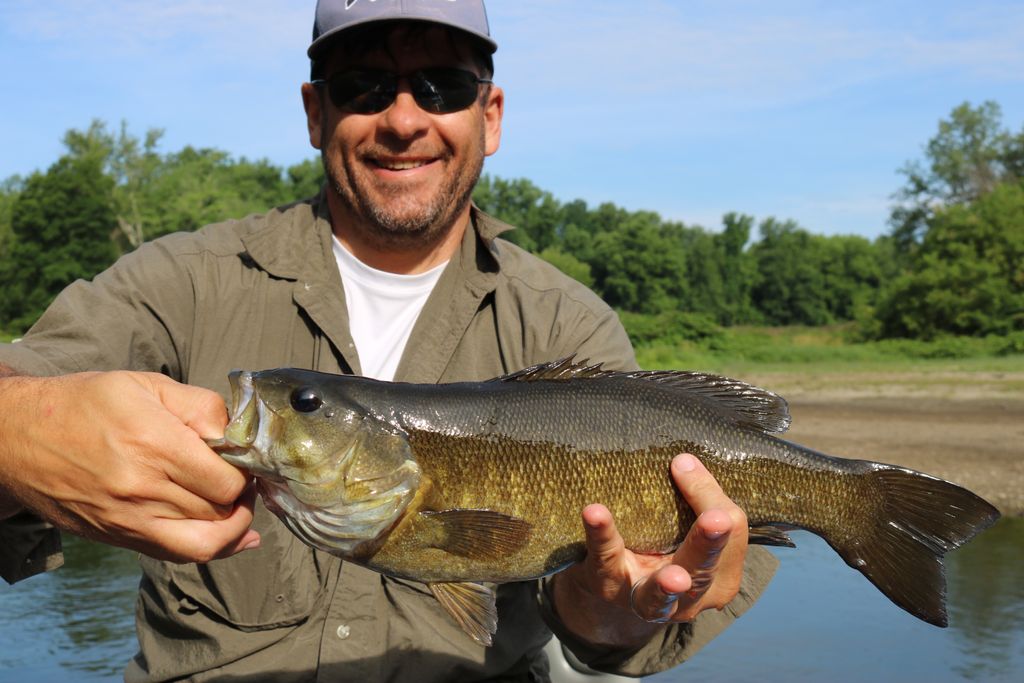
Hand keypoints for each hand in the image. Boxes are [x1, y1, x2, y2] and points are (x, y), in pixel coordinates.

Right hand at [0, 371, 259, 561]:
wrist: (18, 437)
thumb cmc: (86, 403)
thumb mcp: (146, 384)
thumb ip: (200, 406)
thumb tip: (237, 435)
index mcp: (152, 442)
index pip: (226, 480)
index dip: (247, 472)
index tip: (246, 460)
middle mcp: (141, 487)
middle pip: (220, 511)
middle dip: (242, 496)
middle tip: (245, 478)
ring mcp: (127, 519)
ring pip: (205, 540)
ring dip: (233, 524)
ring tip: (239, 504)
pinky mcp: (117, 537)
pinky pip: (177, 554)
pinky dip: (214, 548)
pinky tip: (237, 536)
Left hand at [551, 453, 747, 646]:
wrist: (609, 586)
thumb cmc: (660, 550)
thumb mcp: (686, 527)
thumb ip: (694, 499)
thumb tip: (684, 461)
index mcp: (718, 578)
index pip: (731, 538)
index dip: (715, 502)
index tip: (688, 465)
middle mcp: (689, 598)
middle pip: (703, 570)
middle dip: (709, 545)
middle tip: (717, 520)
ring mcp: (647, 600)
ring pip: (659, 595)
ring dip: (666, 584)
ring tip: (673, 577)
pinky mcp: (607, 584)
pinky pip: (605, 559)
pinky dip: (602, 536)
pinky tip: (595, 514)